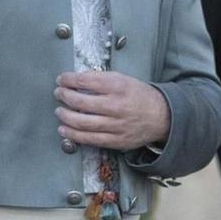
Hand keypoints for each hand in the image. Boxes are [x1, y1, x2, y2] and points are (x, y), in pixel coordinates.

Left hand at [55, 71, 170, 150]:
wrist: (162, 116)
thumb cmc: (139, 96)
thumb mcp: (123, 79)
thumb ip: (101, 79)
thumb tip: (76, 79)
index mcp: (119, 86)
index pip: (85, 81)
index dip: (68, 79)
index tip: (61, 79)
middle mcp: (116, 106)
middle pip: (80, 102)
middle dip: (64, 96)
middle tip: (58, 94)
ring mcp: (116, 125)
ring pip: (82, 122)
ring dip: (65, 116)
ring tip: (59, 111)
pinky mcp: (116, 140)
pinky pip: (89, 139)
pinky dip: (73, 135)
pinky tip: (63, 129)